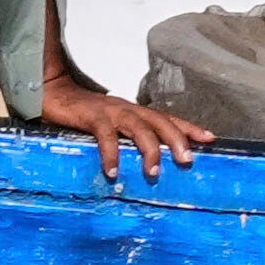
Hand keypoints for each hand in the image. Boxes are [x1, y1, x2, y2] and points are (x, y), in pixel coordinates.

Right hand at [40, 70, 209, 185]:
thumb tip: (145, 162)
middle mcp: (128, 109)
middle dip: (177, 139)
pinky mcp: (92, 117)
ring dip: (149, 149)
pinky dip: (111, 154)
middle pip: (159, 121)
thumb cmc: (85, 114)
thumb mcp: (113, 125)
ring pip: (138, 127)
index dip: (189, 127)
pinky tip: (113, 172)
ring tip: (154, 171)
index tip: (210, 138)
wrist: (54, 92)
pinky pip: (105, 135)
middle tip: (188, 160)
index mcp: (135, 112)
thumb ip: (128, 138)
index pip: (167, 118)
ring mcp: (111, 111)